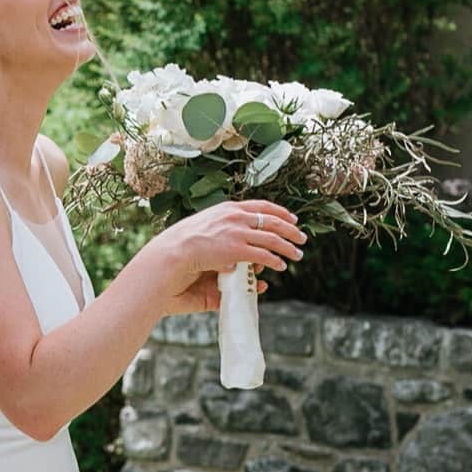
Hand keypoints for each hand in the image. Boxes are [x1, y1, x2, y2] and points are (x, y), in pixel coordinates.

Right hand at [152, 198, 303, 309]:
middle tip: (301, 236)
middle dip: (290, 229)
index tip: (291, 218)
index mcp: (227, 209)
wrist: (169, 255)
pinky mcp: (236, 250)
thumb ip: (222, 233)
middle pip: (272, 220)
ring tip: (297, 253)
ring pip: (272, 238)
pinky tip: (281, 265)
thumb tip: (237, 248)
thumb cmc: (180, 247)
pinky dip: (275, 260)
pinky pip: (263, 255)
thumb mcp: (203, 230)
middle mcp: (234, 217)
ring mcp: (236, 232)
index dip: (279, 212)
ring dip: (288, 246)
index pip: (260, 206)